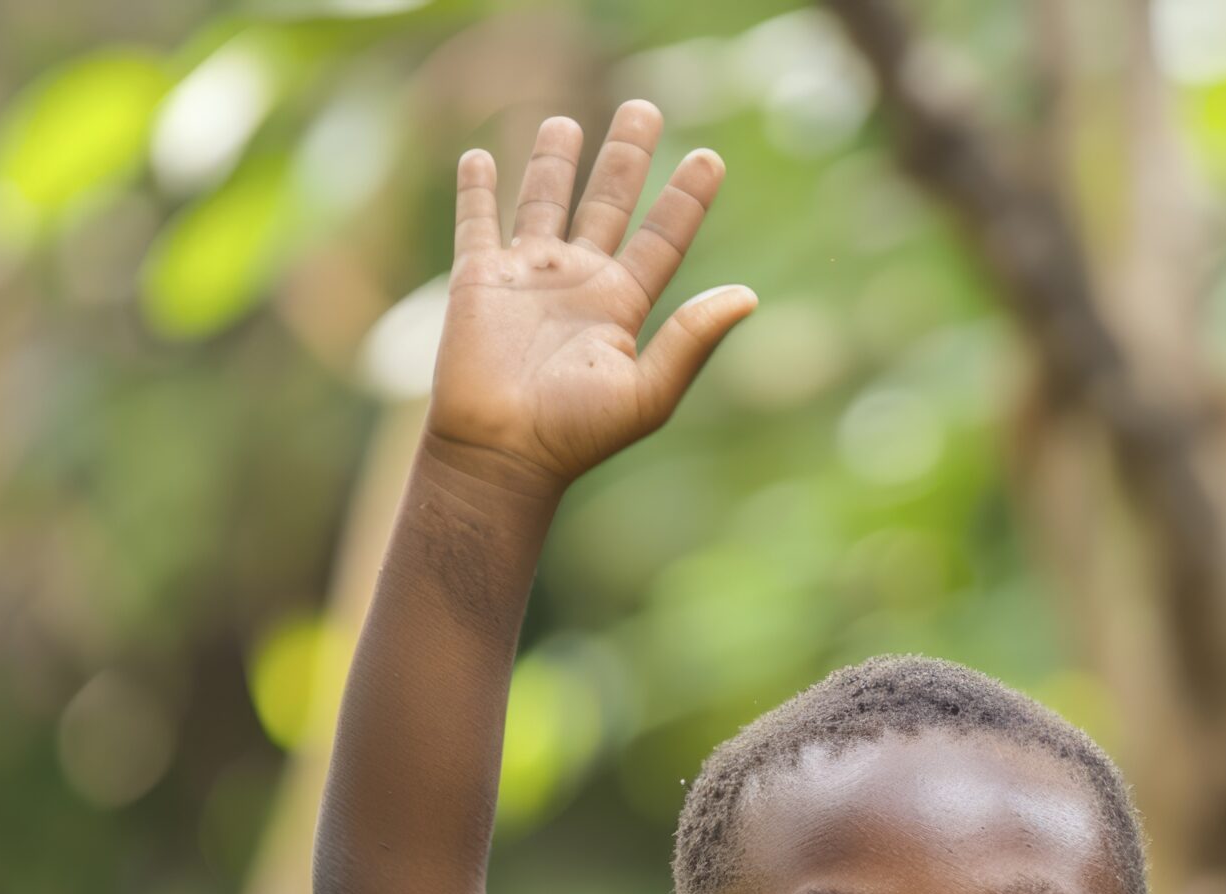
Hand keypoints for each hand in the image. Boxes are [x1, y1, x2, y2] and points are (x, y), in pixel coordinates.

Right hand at [424, 101, 755, 494]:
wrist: (502, 453)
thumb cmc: (578, 433)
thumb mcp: (649, 390)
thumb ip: (693, 339)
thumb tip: (749, 295)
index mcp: (623, 305)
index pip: (663, 238)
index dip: (686, 198)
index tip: (710, 158)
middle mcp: (580, 283)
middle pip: (608, 203)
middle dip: (627, 158)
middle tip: (645, 107)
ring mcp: (528, 277)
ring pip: (545, 201)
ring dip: (556, 163)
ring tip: (570, 122)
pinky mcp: (478, 280)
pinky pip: (477, 224)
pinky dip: (477, 191)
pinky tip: (482, 158)